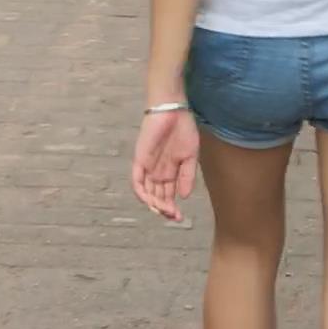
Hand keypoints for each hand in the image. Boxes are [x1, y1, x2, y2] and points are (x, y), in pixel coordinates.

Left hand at [131, 108, 198, 222]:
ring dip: (154, 204)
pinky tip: (150, 201)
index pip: (167, 196)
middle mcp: (157, 172)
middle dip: (164, 209)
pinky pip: (136, 180)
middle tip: (173, 216)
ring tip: (164, 210)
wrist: (174, 111)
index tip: (179, 218)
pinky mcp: (140, 160)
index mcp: (170, 172)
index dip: (171, 209)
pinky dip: (141, 192)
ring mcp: (147, 167)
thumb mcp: (190, 157)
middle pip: (157, 197)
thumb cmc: (184, 130)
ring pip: (147, 192)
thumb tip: (184, 197)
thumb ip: (187, 177)